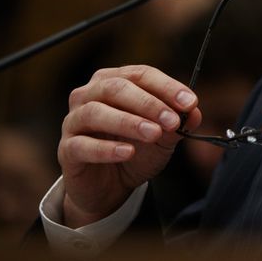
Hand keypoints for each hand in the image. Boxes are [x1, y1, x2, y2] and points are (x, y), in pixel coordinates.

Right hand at [58, 65, 200, 227]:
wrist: (111, 187)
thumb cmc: (136, 151)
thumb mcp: (163, 137)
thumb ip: (178, 123)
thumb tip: (195, 112)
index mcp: (114, 82)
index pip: (141, 74)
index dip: (167, 87)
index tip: (190, 102)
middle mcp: (90, 95)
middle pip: (116, 88)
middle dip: (148, 103)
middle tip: (173, 120)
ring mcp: (74, 121)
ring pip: (96, 112)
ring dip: (128, 122)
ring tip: (153, 134)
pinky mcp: (66, 149)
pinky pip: (82, 144)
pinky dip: (106, 148)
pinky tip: (127, 152)